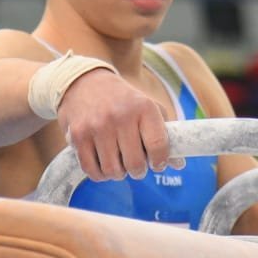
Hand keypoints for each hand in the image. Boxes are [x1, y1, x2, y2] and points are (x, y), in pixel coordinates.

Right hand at [57, 69, 183, 181]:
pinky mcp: (78, 135)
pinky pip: (92, 170)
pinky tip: (103, 165)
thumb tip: (179, 164)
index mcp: (143, 108)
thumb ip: (165, 134)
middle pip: (135, 164)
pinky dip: (100, 174)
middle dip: (138, 171)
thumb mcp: (147, 108)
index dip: (160, 162)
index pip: (158, 146)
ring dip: (118, 173)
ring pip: (113, 171)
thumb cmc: (123, 100)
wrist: (85, 83)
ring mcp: (98, 126)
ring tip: (118, 163)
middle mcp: (121, 116)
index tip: (157, 164)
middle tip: (136, 166)